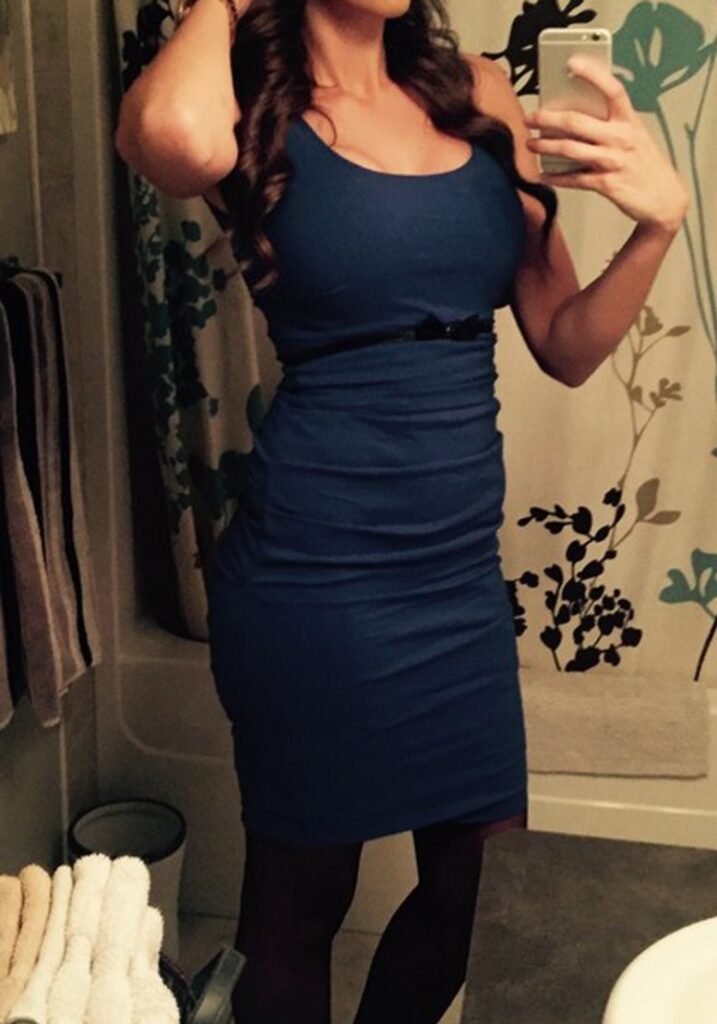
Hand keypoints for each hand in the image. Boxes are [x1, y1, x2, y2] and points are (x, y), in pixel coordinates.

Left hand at [524, 56, 689, 234]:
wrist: (664, 199)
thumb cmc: (645, 164)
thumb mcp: (635, 136)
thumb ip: (611, 124)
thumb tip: (575, 115)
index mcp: (629, 121)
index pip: (612, 90)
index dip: (592, 74)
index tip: (572, 62)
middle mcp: (621, 138)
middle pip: (576, 121)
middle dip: (547, 118)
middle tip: (531, 117)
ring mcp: (612, 161)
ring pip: (569, 149)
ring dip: (545, 145)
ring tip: (531, 144)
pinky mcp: (606, 184)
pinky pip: (574, 178)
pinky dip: (555, 177)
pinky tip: (543, 174)